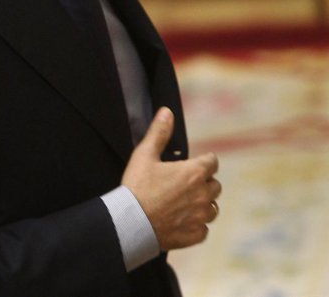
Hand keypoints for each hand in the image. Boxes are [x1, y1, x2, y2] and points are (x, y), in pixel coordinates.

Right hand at [121, 107, 220, 249]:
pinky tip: (181, 221)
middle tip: (185, 184)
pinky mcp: (195, 234)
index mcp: (194, 173)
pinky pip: (204, 228)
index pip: (212, 162)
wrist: (131, 222)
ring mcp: (201, 216)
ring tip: (184, 204)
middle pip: (215, 185)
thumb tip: (167, 112)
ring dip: (202, 204)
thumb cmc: (137, 186)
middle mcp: (203, 194)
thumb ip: (159, 133)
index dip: (204, 161)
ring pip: (212, 208)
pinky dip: (196, 224)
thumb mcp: (144, 155)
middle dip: (204, 183)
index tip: (194, 164)